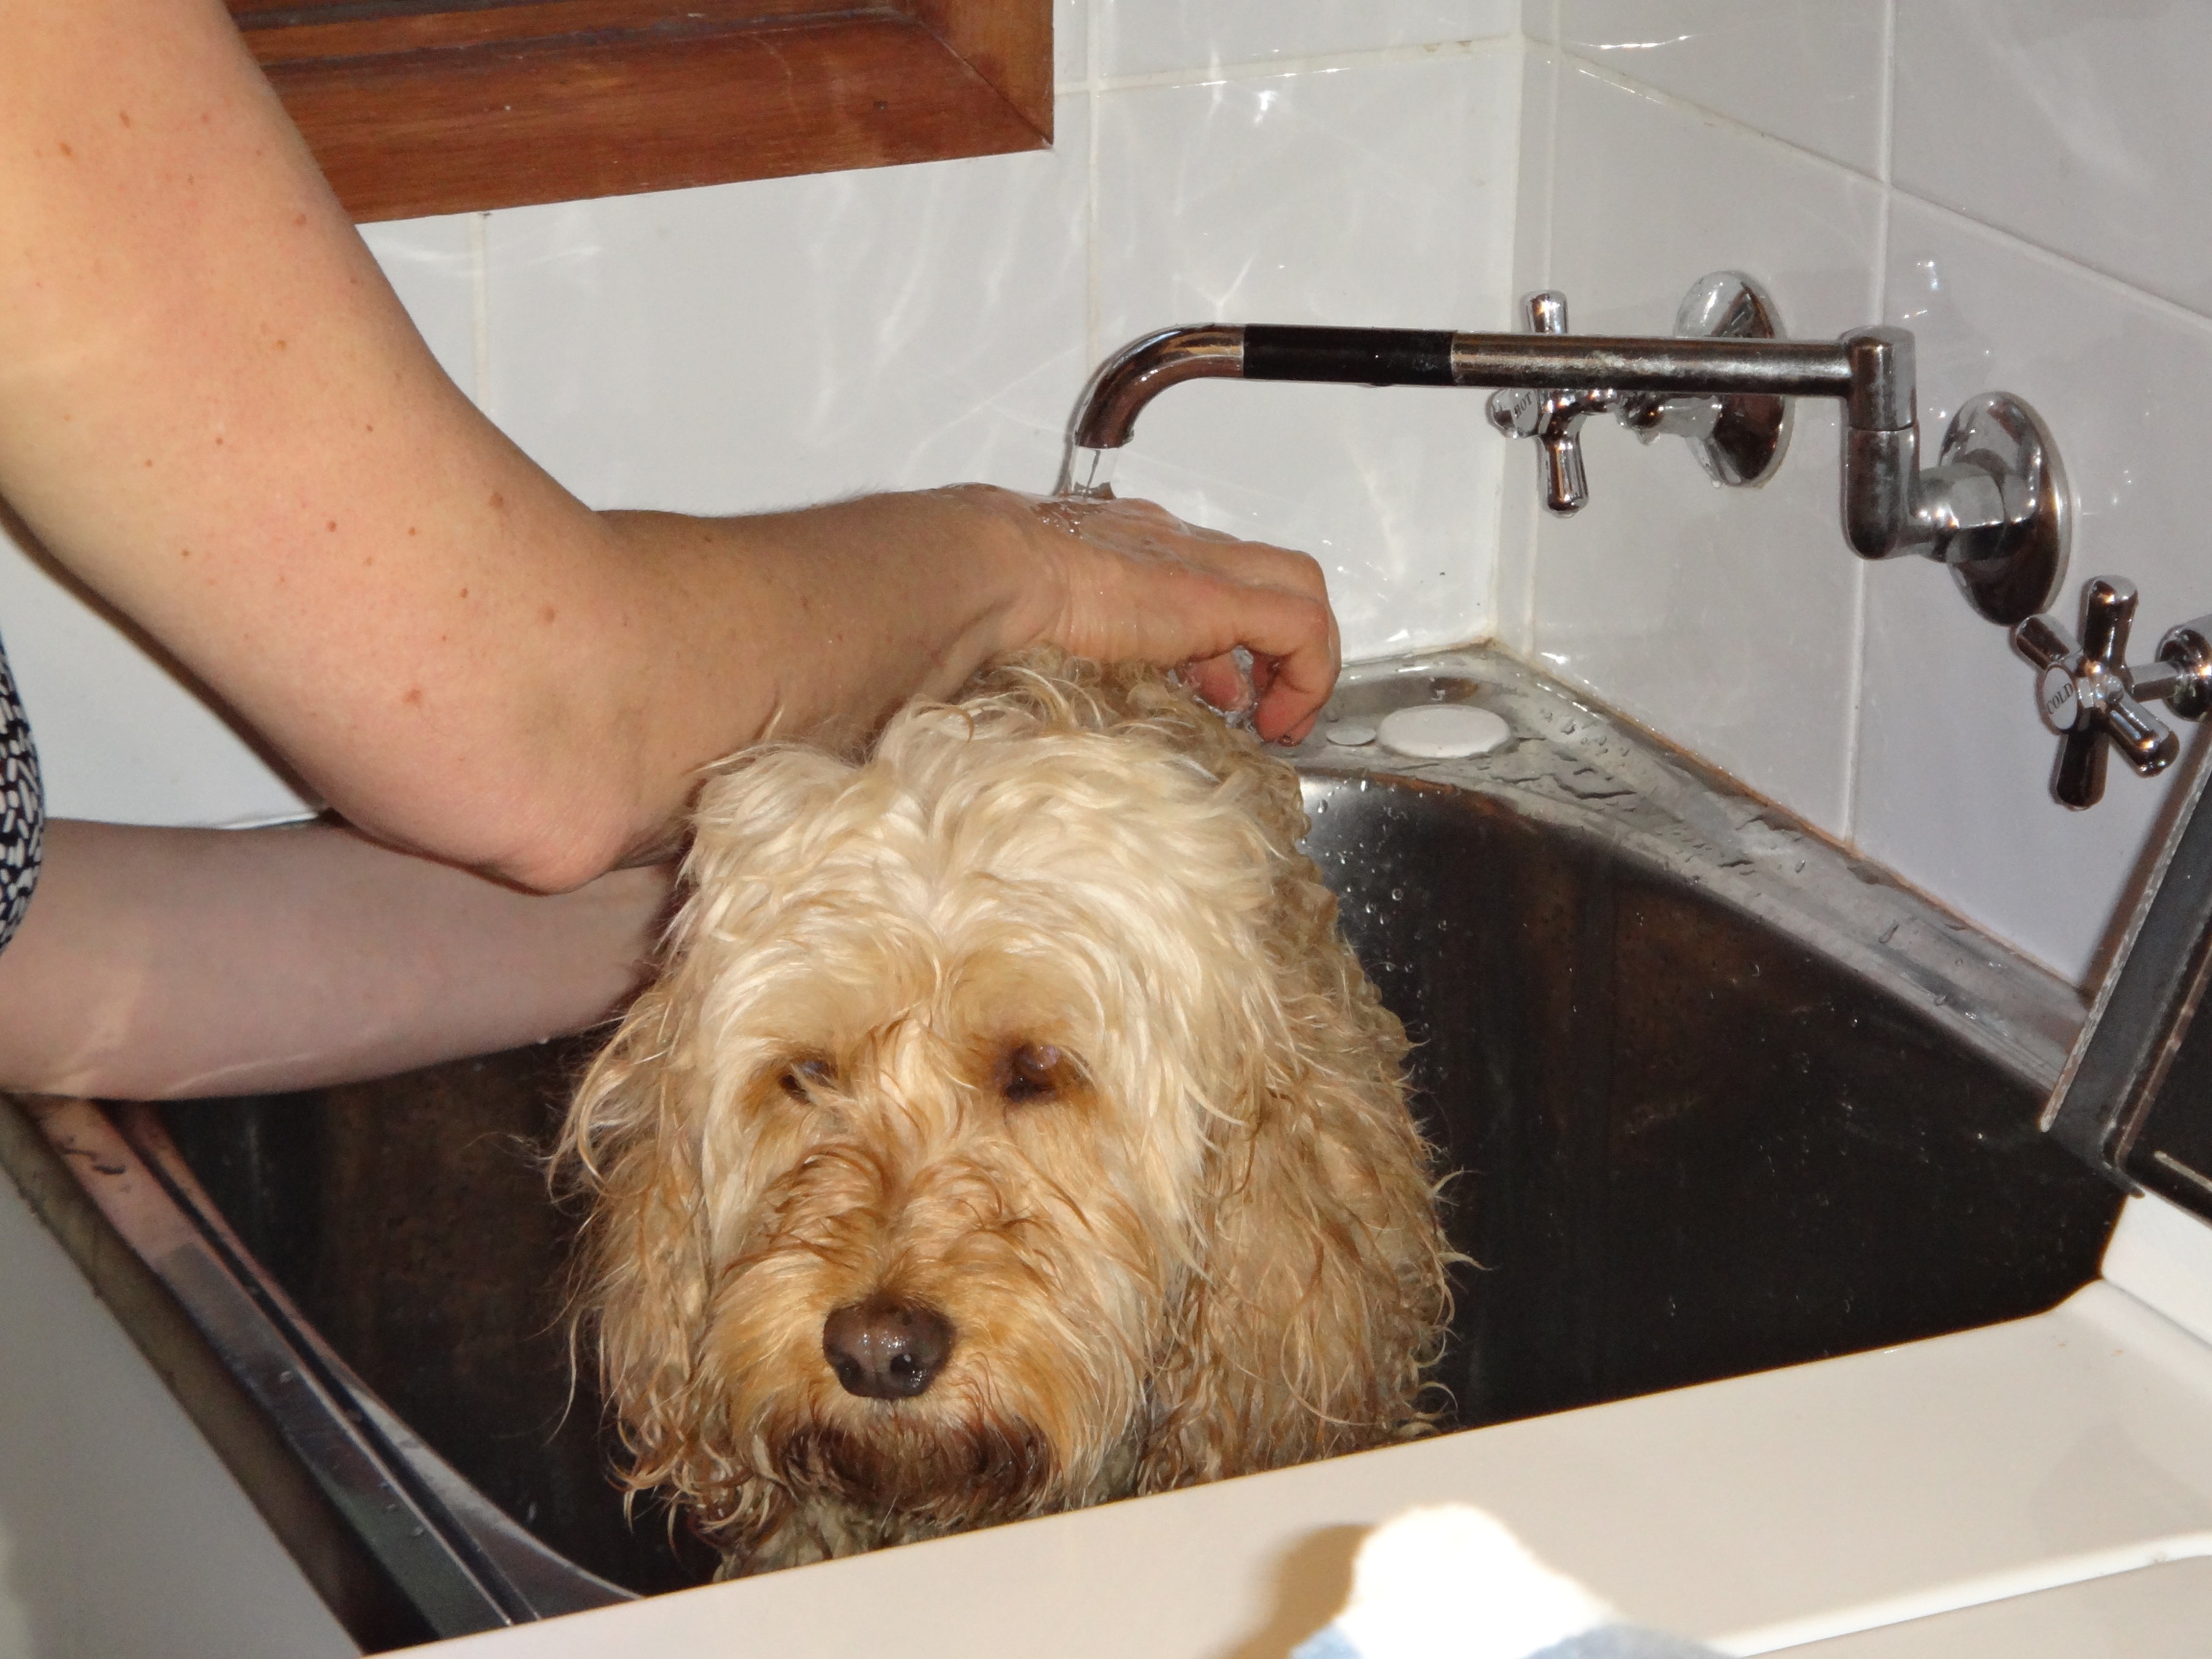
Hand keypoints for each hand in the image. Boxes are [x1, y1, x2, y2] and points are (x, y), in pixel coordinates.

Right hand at [976, 490, 1340, 743]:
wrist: (982, 571)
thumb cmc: (982, 598)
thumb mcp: (1037, 633)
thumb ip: (1069, 653)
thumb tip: (1066, 699)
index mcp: (1131, 548)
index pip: (1208, 577)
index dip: (1229, 640)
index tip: (1221, 694)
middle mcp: (1174, 545)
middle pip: (1267, 576)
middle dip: (1283, 646)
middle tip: (1268, 709)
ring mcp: (1199, 564)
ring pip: (1299, 588)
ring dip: (1304, 661)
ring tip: (1281, 721)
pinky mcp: (1216, 595)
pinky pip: (1301, 626)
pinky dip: (1306, 674)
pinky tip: (1277, 721)